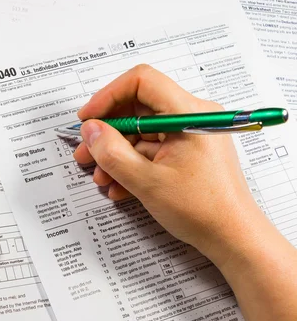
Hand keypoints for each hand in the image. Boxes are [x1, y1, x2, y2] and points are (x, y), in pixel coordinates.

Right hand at [73, 64, 271, 263]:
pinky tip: (118, 186)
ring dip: (116, 154)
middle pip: (138, 108)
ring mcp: (188, 136)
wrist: (233, 238)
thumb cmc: (203, 209)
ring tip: (100, 176)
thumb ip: (112, 153)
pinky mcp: (185, 153)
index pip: (142, 82)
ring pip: (140, 132)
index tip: (89, 118)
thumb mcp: (147, 182)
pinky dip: (131, 164)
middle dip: (107, 132)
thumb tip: (91, 130)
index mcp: (189, 114)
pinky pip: (151, 149)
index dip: (109, 96)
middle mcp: (190, 118)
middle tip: (86, 151)